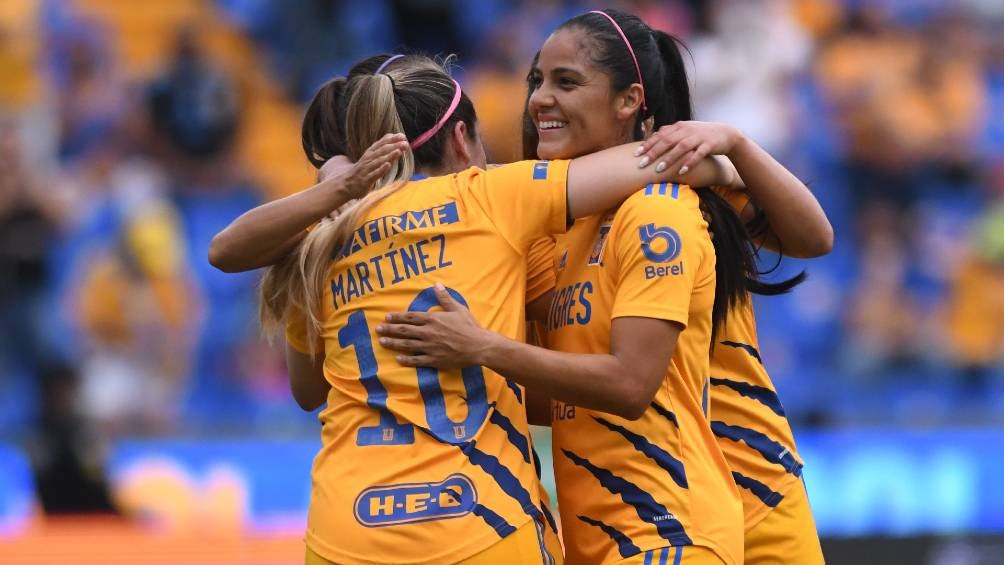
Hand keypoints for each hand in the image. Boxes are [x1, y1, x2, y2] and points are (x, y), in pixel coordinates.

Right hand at [319, 133, 408, 197]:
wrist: (346, 184)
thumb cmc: (362, 170)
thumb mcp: (370, 158)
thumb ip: (381, 149)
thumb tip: (393, 138)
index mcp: (370, 153)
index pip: (382, 144)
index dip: (392, 139)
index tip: (403, 136)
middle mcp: (368, 159)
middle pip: (382, 151)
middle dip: (394, 146)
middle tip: (405, 143)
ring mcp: (367, 169)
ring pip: (379, 161)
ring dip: (389, 156)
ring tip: (399, 151)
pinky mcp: (366, 180)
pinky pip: (374, 174)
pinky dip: (381, 169)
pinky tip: (388, 165)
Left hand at [375, 283, 494, 367]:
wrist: (479, 346)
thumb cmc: (470, 326)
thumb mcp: (458, 309)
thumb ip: (444, 298)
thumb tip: (437, 284)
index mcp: (433, 319)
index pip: (410, 317)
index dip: (397, 317)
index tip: (387, 317)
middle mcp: (428, 333)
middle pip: (405, 331)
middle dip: (390, 329)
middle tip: (378, 329)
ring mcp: (430, 347)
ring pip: (407, 345)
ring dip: (393, 343)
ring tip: (382, 342)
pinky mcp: (435, 360)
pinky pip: (417, 360)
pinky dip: (406, 360)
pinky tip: (398, 359)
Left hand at [635, 121, 741, 176]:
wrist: (725, 133)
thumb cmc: (700, 135)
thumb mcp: (684, 131)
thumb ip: (669, 134)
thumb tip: (651, 138)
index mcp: (679, 127)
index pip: (660, 135)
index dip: (648, 144)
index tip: (636, 154)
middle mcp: (687, 130)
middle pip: (667, 141)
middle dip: (653, 152)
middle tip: (641, 164)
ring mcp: (698, 137)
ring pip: (681, 147)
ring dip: (669, 158)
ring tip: (658, 169)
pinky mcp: (709, 145)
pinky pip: (698, 154)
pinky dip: (689, 163)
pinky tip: (682, 171)